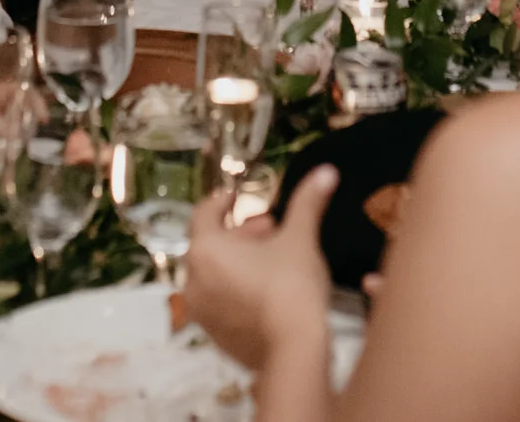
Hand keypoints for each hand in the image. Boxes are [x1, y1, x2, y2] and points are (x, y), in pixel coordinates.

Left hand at [185, 166, 337, 370]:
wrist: (293, 349)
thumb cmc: (292, 285)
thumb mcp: (301, 238)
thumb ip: (307, 202)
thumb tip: (325, 171)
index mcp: (206, 250)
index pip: (204, 214)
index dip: (221, 201)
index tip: (235, 196)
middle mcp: (194, 280)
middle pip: (211, 245)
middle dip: (240, 233)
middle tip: (270, 228)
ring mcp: (201, 312)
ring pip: (215, 275)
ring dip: (238, 261)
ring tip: (272, 259)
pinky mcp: (214, 337)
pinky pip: (220, 302)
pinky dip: (236, 289)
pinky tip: (266, 291)